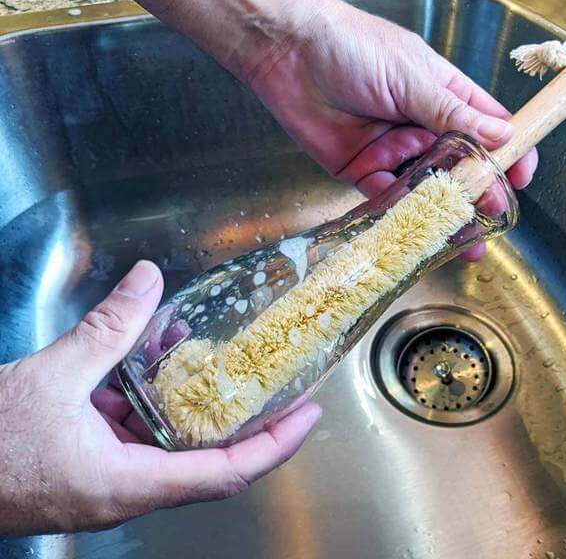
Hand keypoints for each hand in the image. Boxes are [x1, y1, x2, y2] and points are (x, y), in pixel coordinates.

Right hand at [0, 261, 320, 535]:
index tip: (309, 416)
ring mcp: (110, 478)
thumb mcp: (53, 378)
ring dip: (189, 395)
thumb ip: (107, 328)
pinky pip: (135, 430)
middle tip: (277, 382)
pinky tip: (148, 356)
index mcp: (130, 483)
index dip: (276, 444)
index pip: (228, 473)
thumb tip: (147, 279)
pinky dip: (148, 395)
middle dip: (246, 417)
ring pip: (169, 438)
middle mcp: (129, 488)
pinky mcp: (91, 462)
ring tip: (208, 353)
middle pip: (210, 457)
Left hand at [248, 0, 538, 259]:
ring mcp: (390, 150)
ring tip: (460, 236)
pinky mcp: (359, 169)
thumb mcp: (411, 76)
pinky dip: (398, 211)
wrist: (287, 54)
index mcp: (441, 94)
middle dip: (477, 190)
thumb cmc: (353, 48)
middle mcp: (420, 125)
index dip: (508, 151)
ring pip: (424, 187)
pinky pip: (383, 196)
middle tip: (492, 214)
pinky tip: (414, 227)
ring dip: (441, 210)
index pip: (486, 126)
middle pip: (458, 164)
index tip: (522, 178)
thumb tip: (503, 135)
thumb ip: (451, 112)